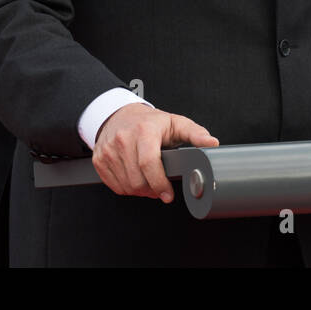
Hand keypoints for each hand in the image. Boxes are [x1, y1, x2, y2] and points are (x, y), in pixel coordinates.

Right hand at [92, 103, 218, 201]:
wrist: (120, 115)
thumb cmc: (149, 122)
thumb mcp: (176, 123)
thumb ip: (196, 134)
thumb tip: (211, 144)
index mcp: (144, 131)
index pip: (149, 163)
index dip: (159, 183)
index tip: (168, 194)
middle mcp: (123, 140)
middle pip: (138, 179)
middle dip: (152, 189)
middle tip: (161, 188)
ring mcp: (109, 151)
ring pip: (126, 185)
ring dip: (141, 190)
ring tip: (150, 182)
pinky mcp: (99, 160)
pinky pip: (114, 186)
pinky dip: (127, 188)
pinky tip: (136, 179)